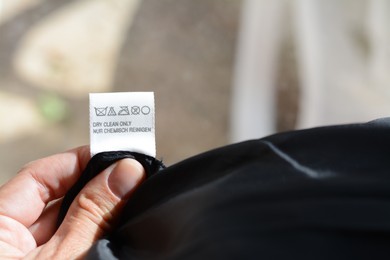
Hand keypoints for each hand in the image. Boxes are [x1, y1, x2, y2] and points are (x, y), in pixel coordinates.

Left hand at [0, 146, 144, 258]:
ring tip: (130, 200)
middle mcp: (8, 241)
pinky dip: (95, 234)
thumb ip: (92, 214)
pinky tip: (118, 224)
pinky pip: (70, 244)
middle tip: (131, 177)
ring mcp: (27, 256)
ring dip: (98, 213)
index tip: (115, 154)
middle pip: (55, 199)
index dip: (79, 160)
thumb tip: (126, 171)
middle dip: (95, 187)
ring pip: (67, 223)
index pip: (37, 177)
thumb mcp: (65, 257)